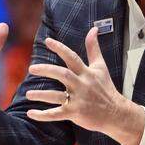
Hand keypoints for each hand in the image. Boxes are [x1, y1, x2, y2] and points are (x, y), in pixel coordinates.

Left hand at [25, 28, 144, 144]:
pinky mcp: (75, 113)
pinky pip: (56, 114)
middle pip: (62, 74)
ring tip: (28, 94)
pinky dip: (43, 115)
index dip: (60, 48)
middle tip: (31, 69)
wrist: (116, 113)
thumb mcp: (101, 67)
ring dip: (41, 95)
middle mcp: (82, 84)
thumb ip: (93, 48)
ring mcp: (78, 100)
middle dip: (46, 70)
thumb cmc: (106, 88)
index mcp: (86, 72)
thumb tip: (93, 29)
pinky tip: (30, 113)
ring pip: (57, 96)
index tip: (47, 41)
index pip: (72, 57)